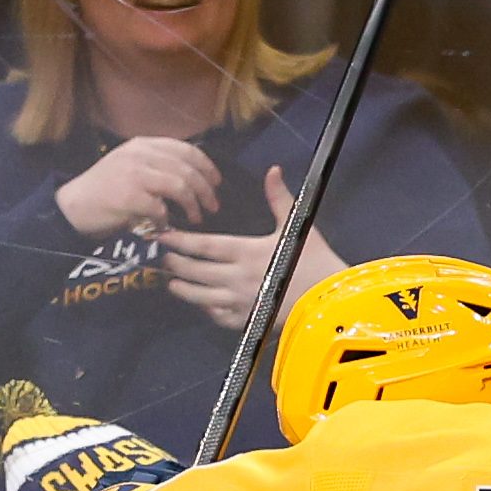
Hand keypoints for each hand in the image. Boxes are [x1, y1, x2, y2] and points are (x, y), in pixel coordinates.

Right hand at [54, 136, 222, 237]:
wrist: (74, 206)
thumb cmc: (107, 190)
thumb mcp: (132, 166)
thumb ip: (158, 165)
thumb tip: (196, 176)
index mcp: (142, 145)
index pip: (186, 149)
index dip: (207, 166)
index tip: (217, 182)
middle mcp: (139, 154)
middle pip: (187, 169)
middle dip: (206, 190)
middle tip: (213, 207)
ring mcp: (133, 174)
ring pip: (180, 186)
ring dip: (193, 206)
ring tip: (195, 218)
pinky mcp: (128, 196)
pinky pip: (161, 208)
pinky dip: (167, 220)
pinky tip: (164, 226)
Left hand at [158, 165, 344, 331]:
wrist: (331, 300)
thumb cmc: (315, 261)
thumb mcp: (296, 227)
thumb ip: (279, 199)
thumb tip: (272, 170)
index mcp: (246, 252)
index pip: (203, 245)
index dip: (180, 241)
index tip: (162, 236)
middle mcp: (238, 278)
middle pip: (194, 271)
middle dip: (173, 264)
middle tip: (159, 257)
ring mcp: (241, 302)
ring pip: (200, 296)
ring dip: (182, 289)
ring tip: (170, 282)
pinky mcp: (247, 321)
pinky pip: (217, 316)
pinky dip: (205, 310)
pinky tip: (200, 303)